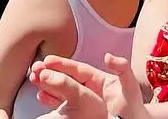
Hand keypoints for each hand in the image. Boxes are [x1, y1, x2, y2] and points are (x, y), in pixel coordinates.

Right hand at [30, 53, 144, 118]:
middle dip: (51, 72)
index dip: (64, 64)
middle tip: (35, 68)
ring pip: (63, 90)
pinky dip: (52, 100)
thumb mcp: (129, 87)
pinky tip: (41, 96)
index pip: (79, 69)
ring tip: (33, 79)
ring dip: (48, 84)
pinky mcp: (81, 113)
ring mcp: (85, 101)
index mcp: (101, 80)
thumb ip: (122, 69)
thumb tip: (108, 56)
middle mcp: (91, 89)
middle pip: (68, 78)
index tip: (49, 60)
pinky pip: (64, 104)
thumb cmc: (134, 109)